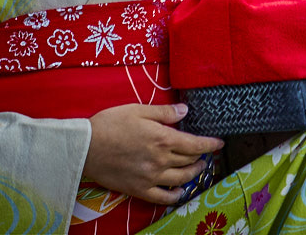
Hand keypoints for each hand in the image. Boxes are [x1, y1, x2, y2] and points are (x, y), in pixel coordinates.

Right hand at [83, 103, 224, 204]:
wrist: (86, 147)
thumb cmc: (110, 123)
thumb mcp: (138, 110)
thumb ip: (163, 112)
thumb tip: (185, 111)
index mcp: (162, 138)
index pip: (194, 144)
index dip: (210, 144)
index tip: (219, 143)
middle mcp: (160, 160)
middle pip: (189, 160)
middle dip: (202, 156)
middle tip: (206, 153)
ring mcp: (151, 177)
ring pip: (181, 178)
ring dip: (194, 173)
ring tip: (198, 168)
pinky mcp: (140, 189)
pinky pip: (163, 197)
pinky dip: (176, 195)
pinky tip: (181, 190)